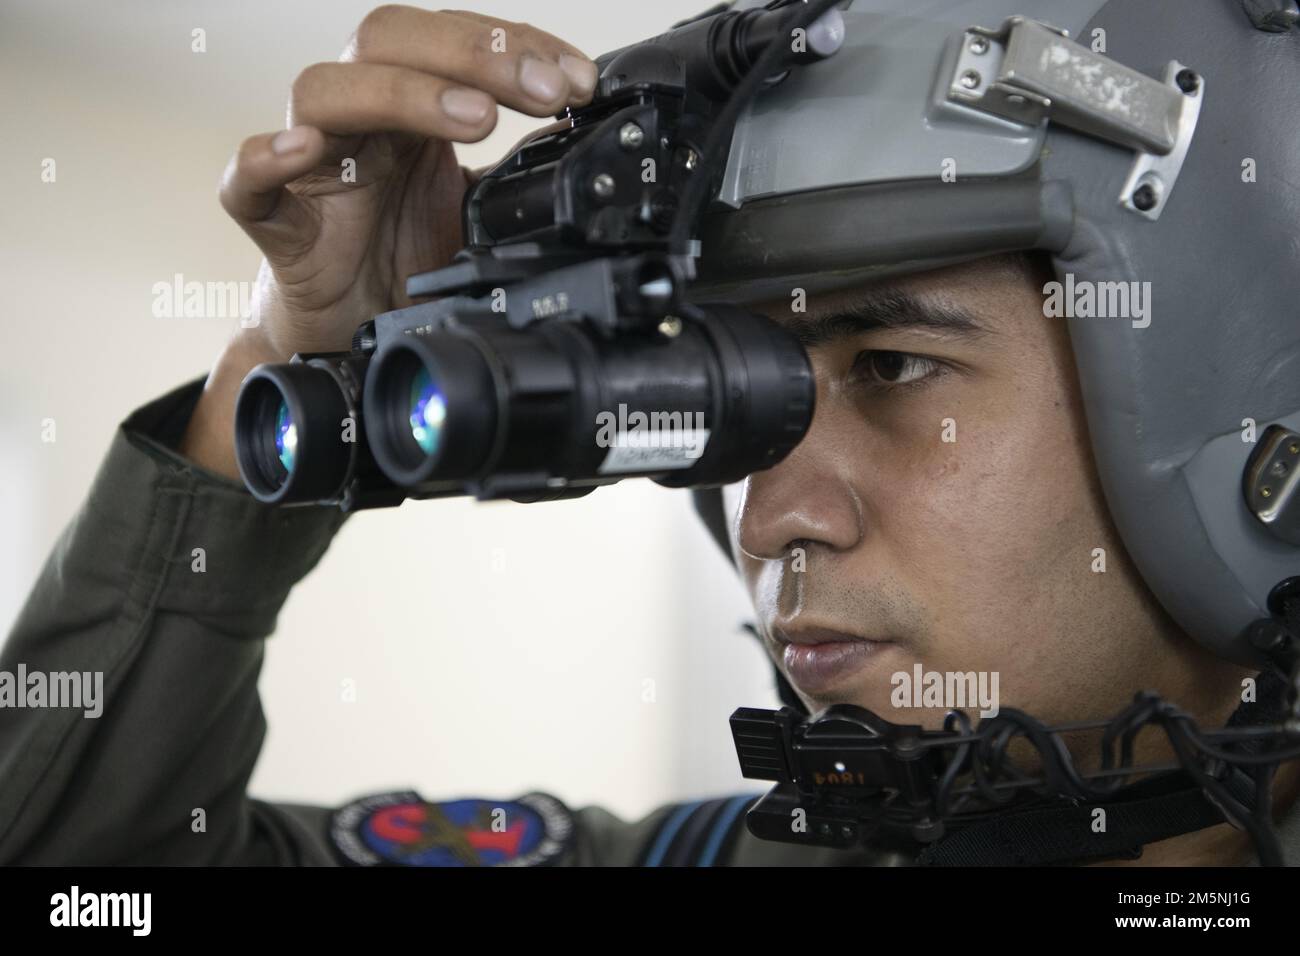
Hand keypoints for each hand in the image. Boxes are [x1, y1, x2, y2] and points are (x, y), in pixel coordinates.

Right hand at [179, 5, 596, 479]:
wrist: (352, 333)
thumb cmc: (405, 260)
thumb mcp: (481, 214)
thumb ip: (517, 178)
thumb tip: (587, 150)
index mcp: (412, 107)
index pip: (457, 41)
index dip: (519, 47)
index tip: (580, 79)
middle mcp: (359, 118)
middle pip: (392, 39)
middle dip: (476, 54)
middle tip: (544, 91)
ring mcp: (311, 162)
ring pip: (326, 89)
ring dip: (404, 93)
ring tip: (474, 118)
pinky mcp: (271, 216)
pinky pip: (245, 178)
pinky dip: (265, 157)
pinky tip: (302, 150)